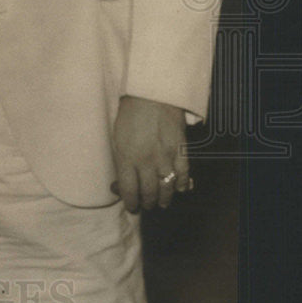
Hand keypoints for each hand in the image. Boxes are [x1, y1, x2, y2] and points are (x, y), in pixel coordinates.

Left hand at [111, 95, 188, 211]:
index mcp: (126, 158)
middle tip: (146, 205)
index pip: (129, 191)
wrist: (151, 96)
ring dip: (164, 199)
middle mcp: (146, 161)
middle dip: (147, 203)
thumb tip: (121, 182)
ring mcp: (165, 156)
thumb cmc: (129, 116)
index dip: (131, 203)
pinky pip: (184, 174)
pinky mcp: (181, 149)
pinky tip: (179, 189)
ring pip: (167, 188)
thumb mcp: (117, 139)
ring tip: (161, 203)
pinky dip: (182, 185)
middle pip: (149, 193)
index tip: (132, 206)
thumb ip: (121, 161)